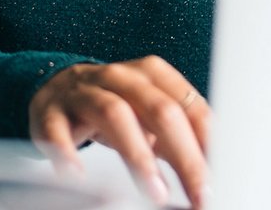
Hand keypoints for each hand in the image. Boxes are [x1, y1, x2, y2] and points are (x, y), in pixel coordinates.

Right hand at [28, 55, 209, 208]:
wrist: (57, 88)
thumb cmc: (116, 107)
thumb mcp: (151, 117)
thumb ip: (182, 139)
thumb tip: (215, 174)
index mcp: (151, 74)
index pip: (189, 105)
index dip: (208, 144)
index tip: (219, 181)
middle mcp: (120, 77)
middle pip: (159, 109)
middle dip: (184, 155)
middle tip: (198, 195)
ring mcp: (84, 91)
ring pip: (114, 113)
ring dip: (138, 155)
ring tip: (156, 192)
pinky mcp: (51, 111)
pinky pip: (58, 129)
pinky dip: (68, 152)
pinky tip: (77, 175)